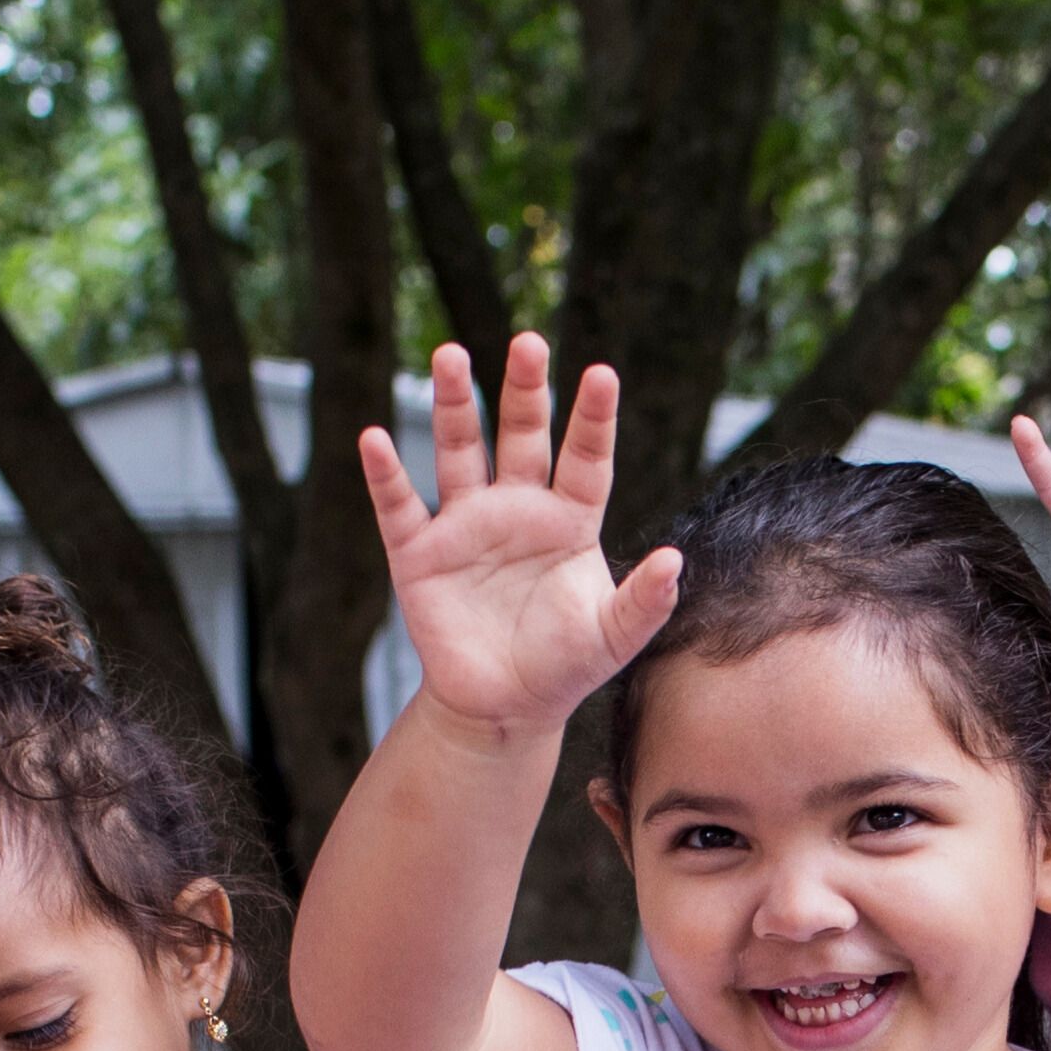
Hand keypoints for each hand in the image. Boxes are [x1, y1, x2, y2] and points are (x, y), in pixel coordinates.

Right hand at [356, 336, 681, 741]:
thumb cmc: (564, 666)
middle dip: (524, 390)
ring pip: (460, 450)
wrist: (504, 708)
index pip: (584, 457)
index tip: (602, 374)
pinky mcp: (419, 553)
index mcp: (569, 520)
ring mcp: (466, 525)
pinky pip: (399, 505)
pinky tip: (374, 438)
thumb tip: (676, 561)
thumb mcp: (613, 639)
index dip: (593, 418)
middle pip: (521, 435)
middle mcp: (517, 507)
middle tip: (528, 342)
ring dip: (454, 404)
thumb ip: (645, 602)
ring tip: (451, 355)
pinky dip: (386, 473)